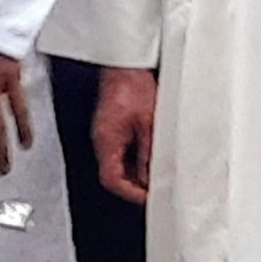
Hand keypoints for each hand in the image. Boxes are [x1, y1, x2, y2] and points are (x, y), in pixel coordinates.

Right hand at [93, 66, 158, 204]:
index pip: (112, 180)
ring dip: (136, 174)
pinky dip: (135, 162)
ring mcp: (105, 133)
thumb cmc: (133, 84)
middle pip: (113, 176)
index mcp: (107, 139)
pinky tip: (151, 159)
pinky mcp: (112, 127)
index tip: (150, 198)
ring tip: (158, 176)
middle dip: (135, 187)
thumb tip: (153, 177)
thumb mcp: (150, 123)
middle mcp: (102, 139)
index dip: (131, 194)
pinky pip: (121, 153)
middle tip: (157, 191)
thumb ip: (150, 154)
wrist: (125, 62)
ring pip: (117, 166)